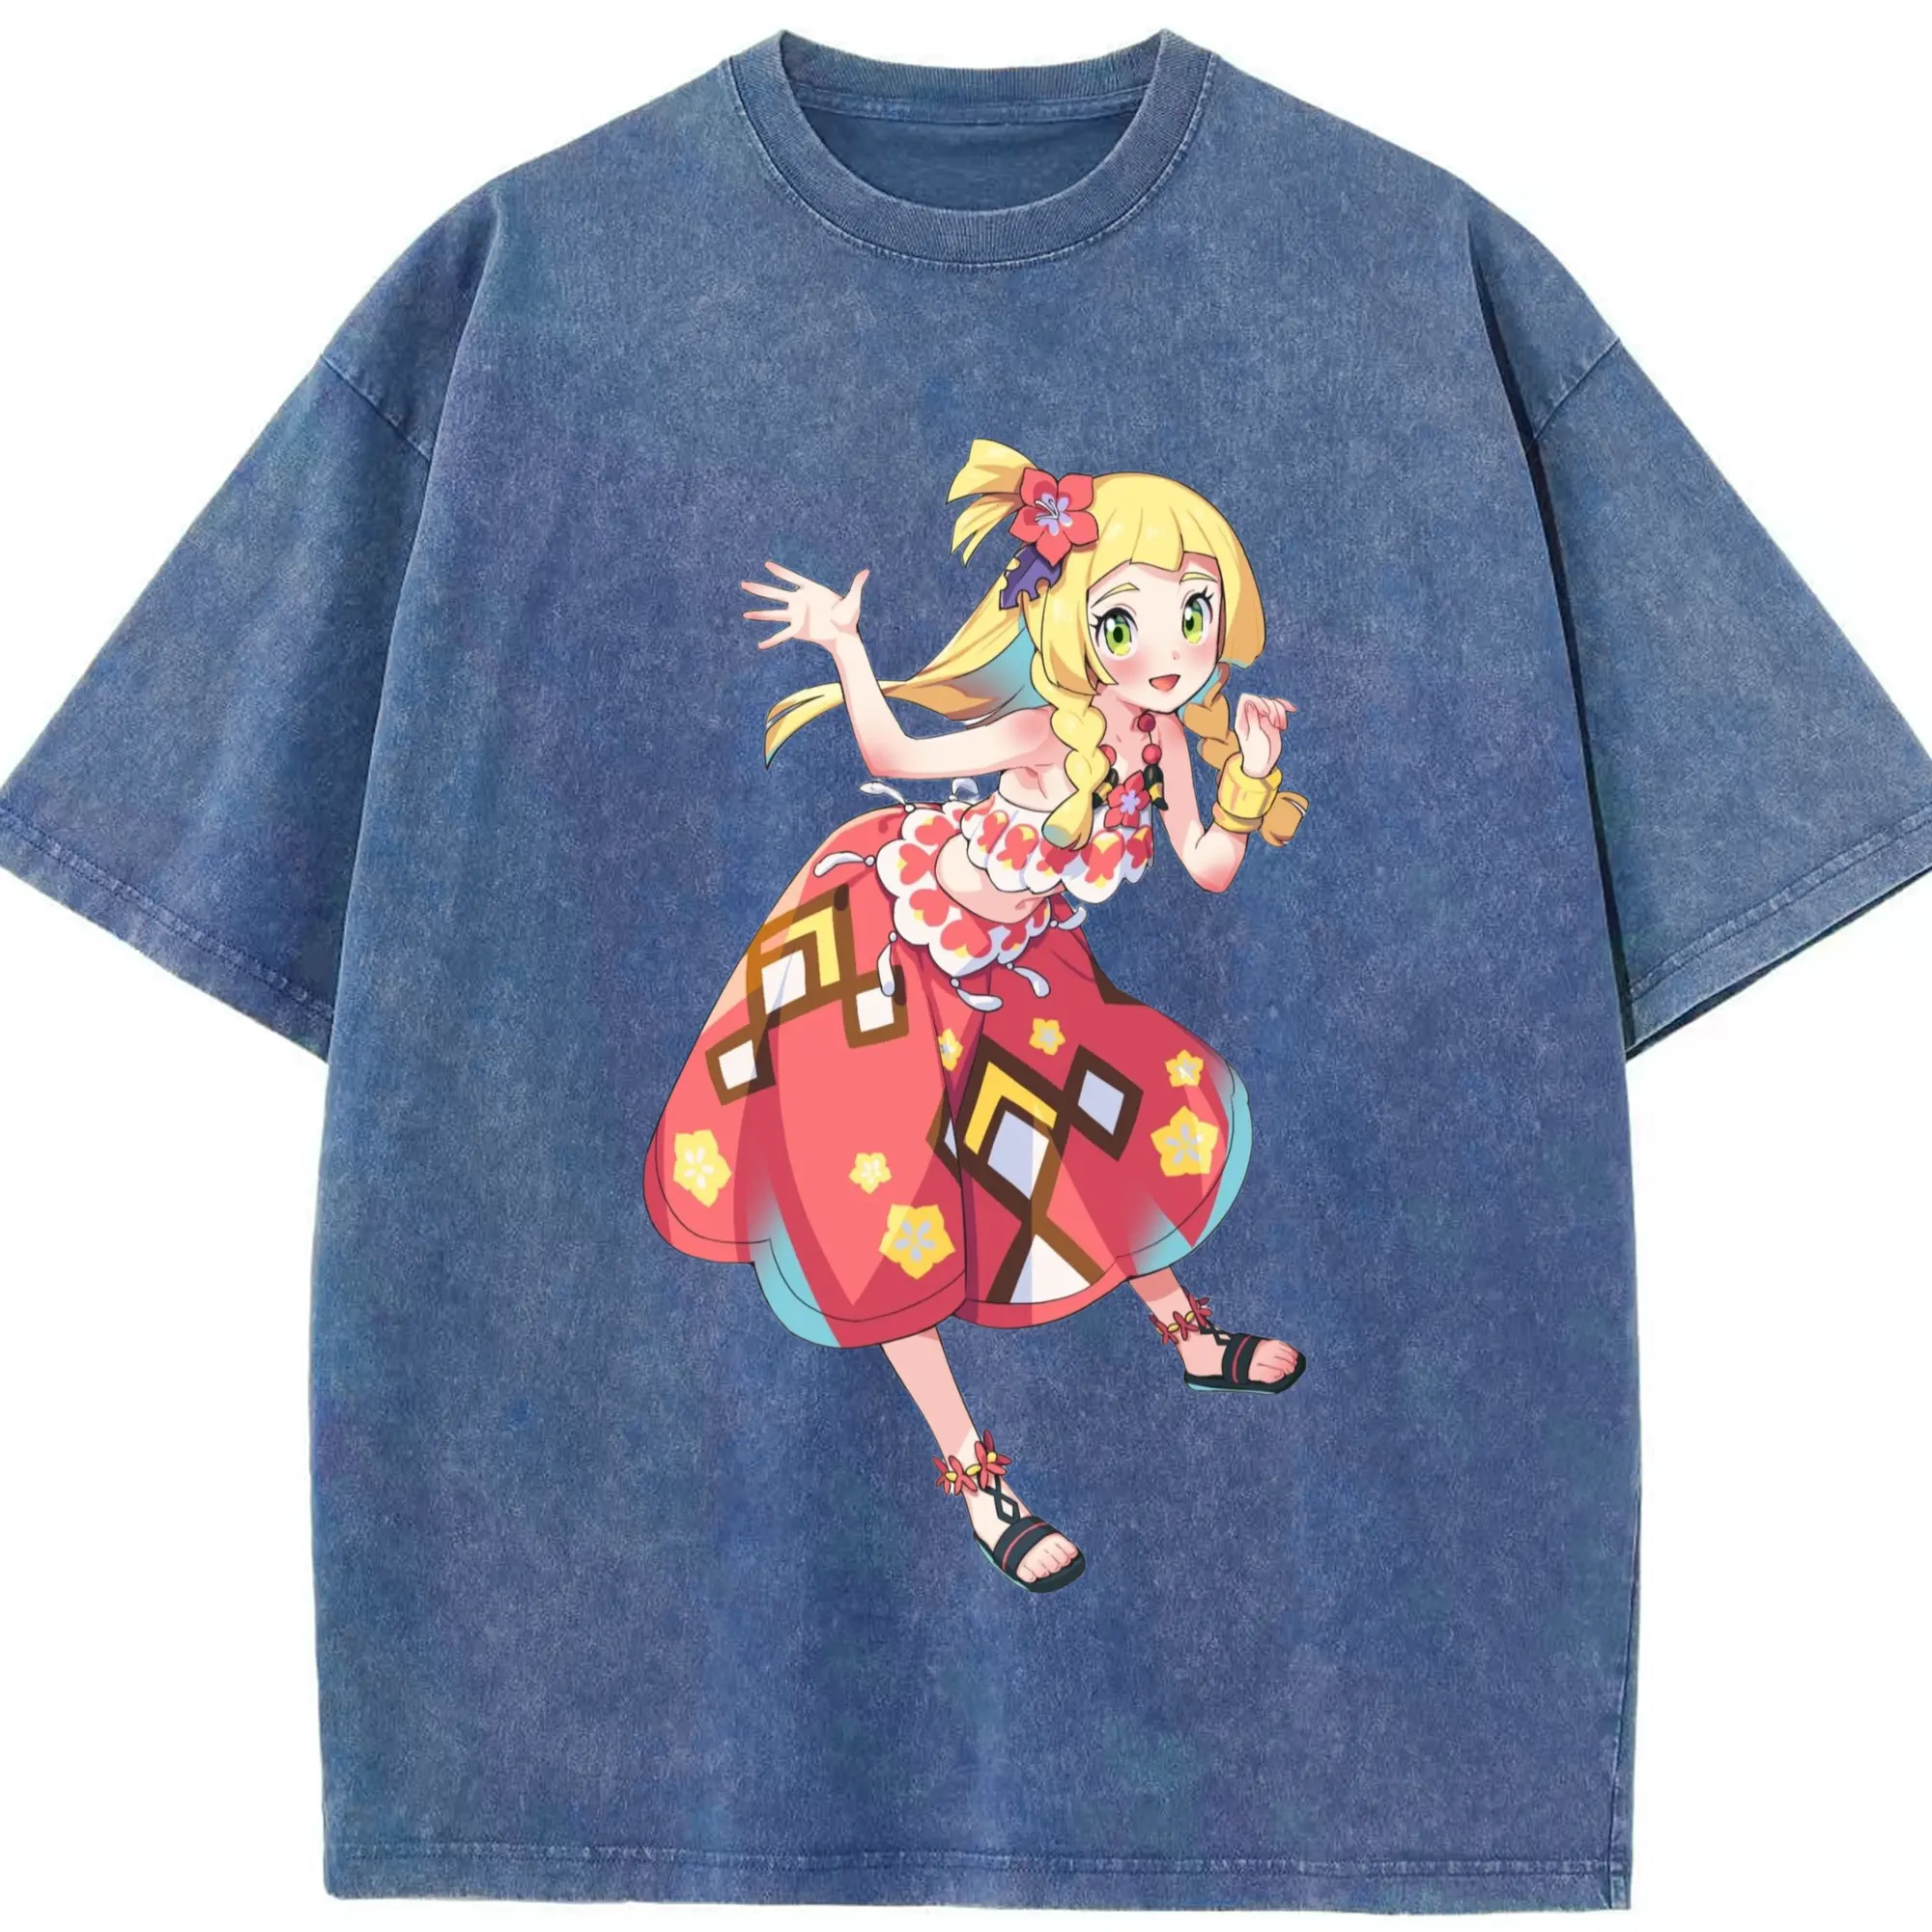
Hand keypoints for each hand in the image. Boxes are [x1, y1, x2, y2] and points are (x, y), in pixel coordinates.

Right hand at [742, 561, 868, 651]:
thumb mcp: (853, 601)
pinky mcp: (797, 631)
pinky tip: (760, 646)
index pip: (792, 578)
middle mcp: (800, 602)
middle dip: (760, 589)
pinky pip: (782, 636)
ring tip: (745, 614)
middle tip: (744, 584)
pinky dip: (771, 641)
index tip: (767, 565)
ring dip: (760, 615)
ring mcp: (797, 616)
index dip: (780, 572)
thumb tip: (867, 571)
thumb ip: (856, 586)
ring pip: (774, 614)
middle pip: (776, 594)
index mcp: (810, 591)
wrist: (845, 635)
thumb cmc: (849, 616)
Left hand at [1233, 692, 1293, 776]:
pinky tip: (1292, 709)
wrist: (1262, 764)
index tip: (1266, 713)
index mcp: (1242, 719)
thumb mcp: (1254, 736)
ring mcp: (1261, 717)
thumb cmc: (1256, 753)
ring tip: (1281, 727)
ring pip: (1272, 703)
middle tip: (1276, 724)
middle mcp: (1251, 716)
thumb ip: (1252, 719)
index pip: (1247, 699)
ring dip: (1280, 712)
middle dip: (1272, 709)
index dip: (1258, 702)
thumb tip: (1249, 702)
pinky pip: (1278, 707)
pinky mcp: (1271, 719)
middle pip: (1262, 699)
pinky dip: (1285, 707)